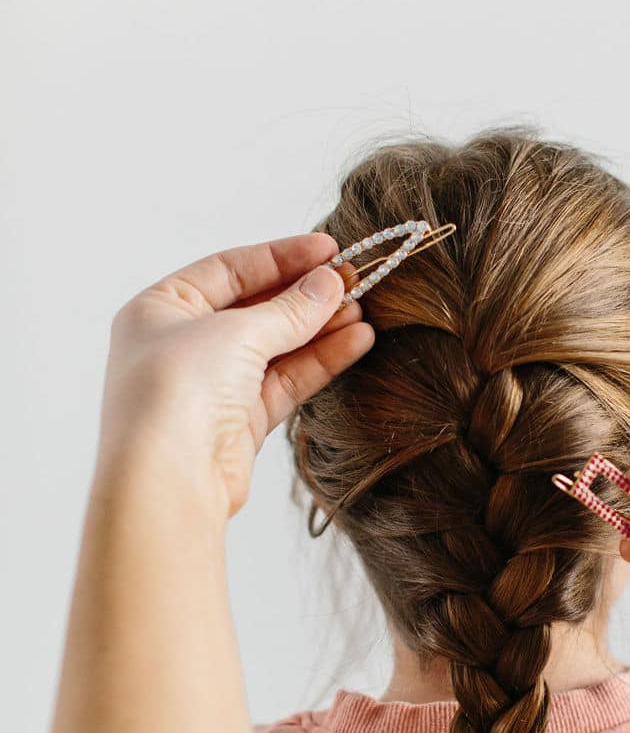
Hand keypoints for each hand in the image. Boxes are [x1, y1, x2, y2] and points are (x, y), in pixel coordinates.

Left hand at [98, 234, 372, 516]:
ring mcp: (213, 383)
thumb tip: (329, 283)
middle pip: (256, 306)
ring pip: (276, 345)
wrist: (167, 483)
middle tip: (354, 279)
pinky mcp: (240, 420)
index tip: (329, 249)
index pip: (230, 268)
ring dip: (320, 327)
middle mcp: (183, 343)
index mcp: (161, 308)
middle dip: (306, 294)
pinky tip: (357, 340)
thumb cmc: (176, 394)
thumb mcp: (235, 333)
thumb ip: (289, 309)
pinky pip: (286, 379)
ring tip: (364, 308)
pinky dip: (320, 360)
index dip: (282, 256)